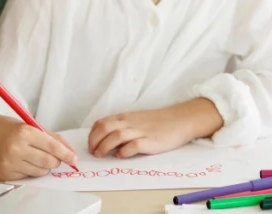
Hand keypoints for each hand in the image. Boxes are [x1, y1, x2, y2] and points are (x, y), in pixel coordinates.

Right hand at [0, 112, 77, 180]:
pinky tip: (23, 162)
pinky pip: (26, 178)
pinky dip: (29, 171)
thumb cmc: (11, 130)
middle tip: (53, 157)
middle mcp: (15, 148)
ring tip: (35, 157)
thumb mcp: (32, 127)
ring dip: (43, 167)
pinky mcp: (2, 174)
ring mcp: (8, 163)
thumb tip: (71, 152)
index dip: (66, 154)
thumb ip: (53, 138)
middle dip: (56, 161)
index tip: (73, 159)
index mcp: (24, 132)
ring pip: (39, 172)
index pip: (52, 147)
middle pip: (48, 162)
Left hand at [88, 99, 223, 158]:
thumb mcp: (137, 119)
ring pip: (116, 135)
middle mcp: (131, 123)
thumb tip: (107, 139)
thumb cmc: (159, 122)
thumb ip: (123, 126)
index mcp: (126, 117)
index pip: (102, 122)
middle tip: (93, 152)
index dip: (92, 134)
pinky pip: (134, 145)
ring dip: (104, 146)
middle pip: (105, 128)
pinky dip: (124, 151)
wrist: (180, 120)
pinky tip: (121, 155)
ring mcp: (141, 131)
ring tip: (101, 155)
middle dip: (94, 140)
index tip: (91, 144)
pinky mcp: (150, 141)